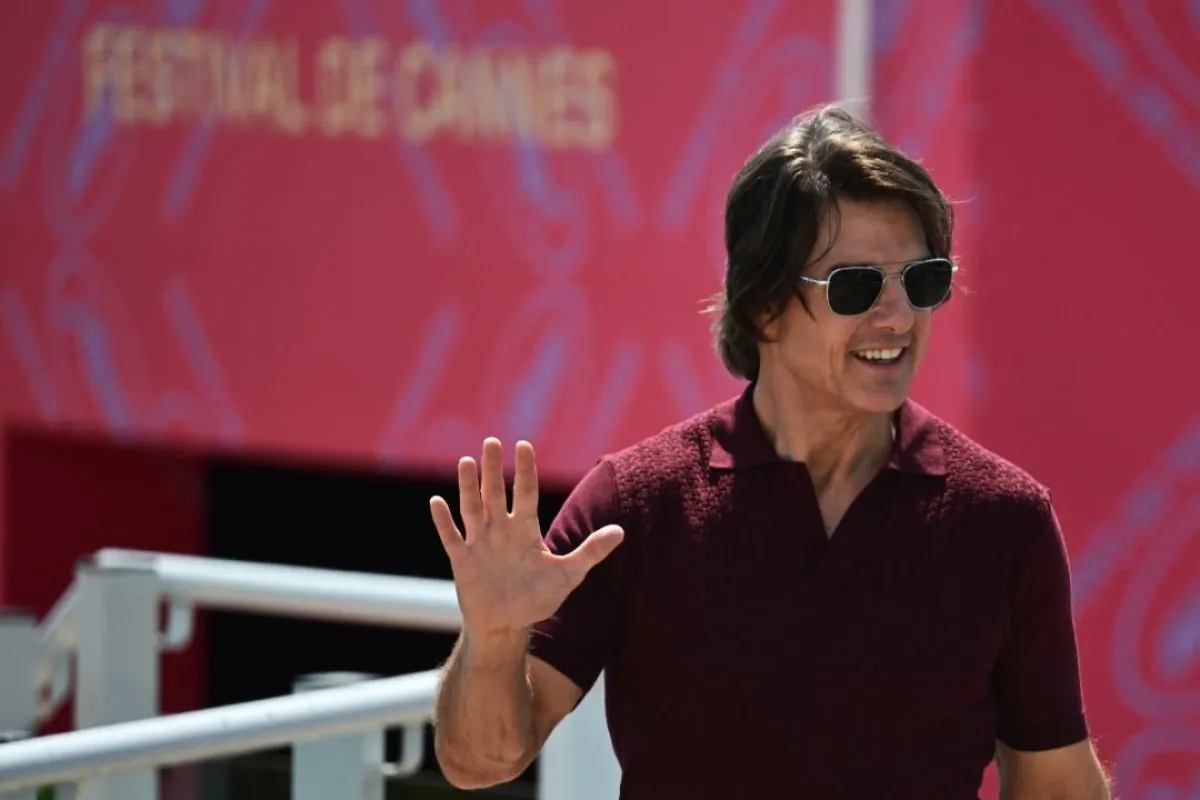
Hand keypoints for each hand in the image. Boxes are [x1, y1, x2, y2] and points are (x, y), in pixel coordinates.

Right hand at [431, 438, 623, 636]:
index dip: (525, 470)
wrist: (506, 625)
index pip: (526, 493)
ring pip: (472, 509)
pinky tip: (436, 503)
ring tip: (466, 462)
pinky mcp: (463, 561)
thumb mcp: (568, 575)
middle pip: (496, 494)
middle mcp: (501, 530)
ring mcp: (480, 544)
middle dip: (493, 469)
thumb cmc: (537, 598)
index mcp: (525, 529)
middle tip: (491, 441)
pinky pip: (451, 538)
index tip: (523, 445)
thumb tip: (621, 531)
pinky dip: (444, 522)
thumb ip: (591, 551)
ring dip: (469, 487)